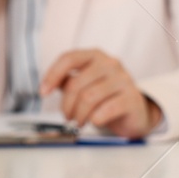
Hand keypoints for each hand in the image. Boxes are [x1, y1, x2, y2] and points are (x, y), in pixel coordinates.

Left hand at [40, 48, 160, 139]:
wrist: (135, 112)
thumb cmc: (106, 97)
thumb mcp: (85, 84)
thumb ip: (66, 81)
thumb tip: (46, 86)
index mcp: (95, 56)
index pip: (69, 58)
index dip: (52, 75)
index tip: (43, 92)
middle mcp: (110, 63)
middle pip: (77, 83)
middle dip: (67, 104)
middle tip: (67, 117)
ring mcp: (123, 79)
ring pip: (89, 98)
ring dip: (79, 114)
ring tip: (79, 122)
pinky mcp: (132, 98)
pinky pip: (106, 109)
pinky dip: (96, 119)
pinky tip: (95, 121)